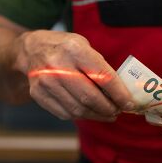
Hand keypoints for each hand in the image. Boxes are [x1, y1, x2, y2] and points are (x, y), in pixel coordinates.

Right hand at [16, 30, 133, 120]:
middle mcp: (58, 65)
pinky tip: (89, 112)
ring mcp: (45, 81)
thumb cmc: (65, 48)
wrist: (31, 49)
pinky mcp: (38, 94)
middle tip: (118, 111)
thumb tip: (121, 94)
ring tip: (107, 114)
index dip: (119, 94)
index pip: (103, 76)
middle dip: (108, 108)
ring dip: (97, 115)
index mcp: (74, 49)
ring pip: (78, 109)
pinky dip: (81, 116)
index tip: (130, 104)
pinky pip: (65, 113)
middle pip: (90, 97)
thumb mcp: (84, 46)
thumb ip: (100, 67)